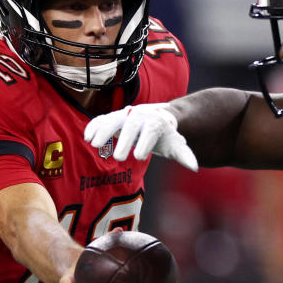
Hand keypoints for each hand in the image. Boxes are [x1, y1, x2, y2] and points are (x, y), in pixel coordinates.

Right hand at [84, 104, 198, 170]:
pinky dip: (94, 126)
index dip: (145, 143)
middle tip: (118, 158)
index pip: (151, 131)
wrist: (156, 118)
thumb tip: (195, 167)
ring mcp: (125, 115)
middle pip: (132, 126)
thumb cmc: (166, 136)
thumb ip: (185, 155)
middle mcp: (140, 116)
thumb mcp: (176, 145)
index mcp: (156, 123)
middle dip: (125, 140)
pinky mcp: (113, 117)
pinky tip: (87, 137)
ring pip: (113, 120)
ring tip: (94, 144)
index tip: (139, 157)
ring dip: (103, 131)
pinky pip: (102, 119)